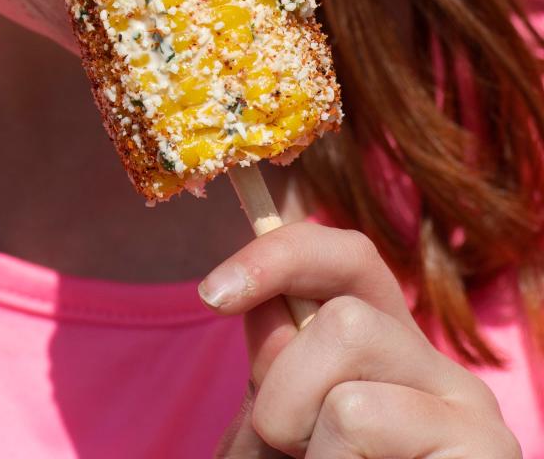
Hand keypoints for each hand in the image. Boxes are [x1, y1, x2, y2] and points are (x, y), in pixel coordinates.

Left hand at [199, 222, 521, 457]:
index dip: (277, 256)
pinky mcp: (484, 457)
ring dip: (308, 452)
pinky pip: (367, 429)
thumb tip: (258, 300)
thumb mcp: (278, 436)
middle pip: (345, 320)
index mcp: (391, 350)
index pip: (346, 258)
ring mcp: (470, 418)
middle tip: (292, 454)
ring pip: (350, 395)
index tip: (210, 295)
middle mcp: (440, 372)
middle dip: (285, 394)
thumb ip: (274, 370)